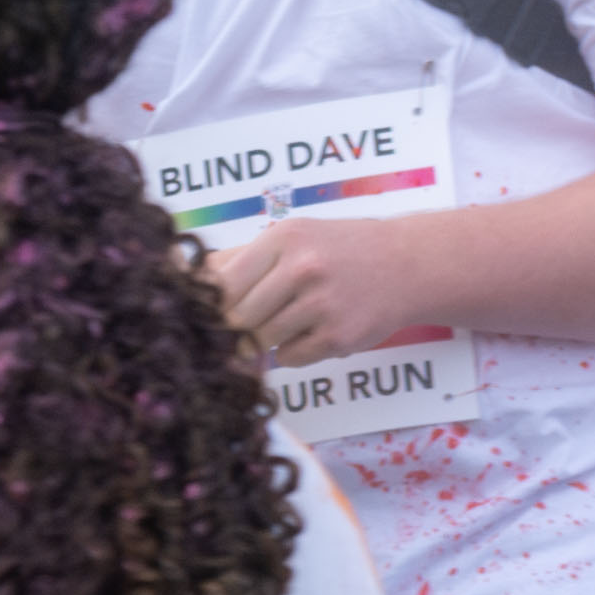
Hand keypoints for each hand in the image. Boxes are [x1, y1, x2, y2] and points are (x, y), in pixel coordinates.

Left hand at [211, 215, 445, 363]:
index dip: (210, 305)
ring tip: (287, 320)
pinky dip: (292, 351)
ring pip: (261, 340)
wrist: (409, 264)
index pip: (221, 283)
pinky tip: (312, 331)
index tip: (207, 314)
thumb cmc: (341, 250)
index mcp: (284, 239)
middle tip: (241, 326)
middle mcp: (303, 268)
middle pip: (237, 316)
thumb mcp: (295, 237)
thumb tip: (186, 280)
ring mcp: (323, 305)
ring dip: (265, 338)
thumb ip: (242, 258)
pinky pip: (288, 357)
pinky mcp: (339, 336)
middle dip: (234, 327)